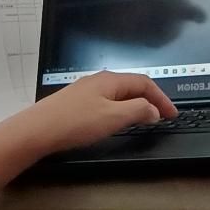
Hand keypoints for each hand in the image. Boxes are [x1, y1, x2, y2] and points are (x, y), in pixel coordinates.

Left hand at [0, 72, 175, 209]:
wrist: (37, 130)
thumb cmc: (74, 123)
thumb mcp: (112, 118)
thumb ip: (137, 111)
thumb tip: (154, 109)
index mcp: (110, 80)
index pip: (144, 82)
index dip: (161, 98)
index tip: (172, 113)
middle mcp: (98, 80)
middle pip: (131, 84)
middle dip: (150, 98)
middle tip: (162, 114)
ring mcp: (86, 89)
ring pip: (118, 92)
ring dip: (135, 103)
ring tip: (144, 117)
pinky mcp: (76, 101)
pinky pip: (107, 99)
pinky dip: (120, 107)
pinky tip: (116, 119)